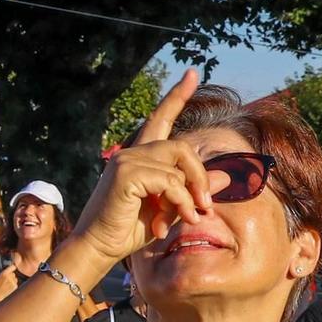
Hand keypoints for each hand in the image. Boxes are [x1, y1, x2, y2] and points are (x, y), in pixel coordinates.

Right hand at [71, 68, 212, 266]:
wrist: (97, 248)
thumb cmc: (127, 231)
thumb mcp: (169, 209)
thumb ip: (191, 190)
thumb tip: (224, 175)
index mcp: (138, 158)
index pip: (160, 119)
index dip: (177, 96)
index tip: (193, 73)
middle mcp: (130, 153)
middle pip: (182, 147)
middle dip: (200, 176)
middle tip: (206, 207)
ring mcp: (126, 160)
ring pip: (178, 165)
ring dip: (191, 194)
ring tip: (190, 217)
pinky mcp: (126, 173)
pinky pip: (170, 181)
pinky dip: (179, 202)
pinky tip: (172, 220)